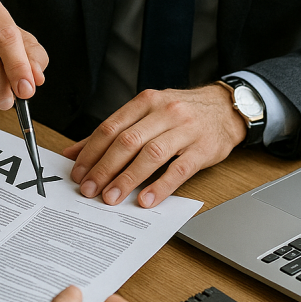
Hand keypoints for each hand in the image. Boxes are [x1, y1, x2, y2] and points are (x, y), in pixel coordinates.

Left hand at [63, 84, 245, 207]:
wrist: (225, 108)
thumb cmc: (181, 112)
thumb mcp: (147, 113)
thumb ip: (113, 131)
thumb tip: (75, 152)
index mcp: (146, 101)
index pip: (111, 127)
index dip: (91, 152)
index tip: (78, 173)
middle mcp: (164, 112)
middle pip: (128, 141)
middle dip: (105, 168)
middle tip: (90, 190)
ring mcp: (185, 130)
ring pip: (151, 155)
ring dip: (128, 179)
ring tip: (112, 198)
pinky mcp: (203, 149)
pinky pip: (179, 170)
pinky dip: (160, 186)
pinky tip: (146, 199)